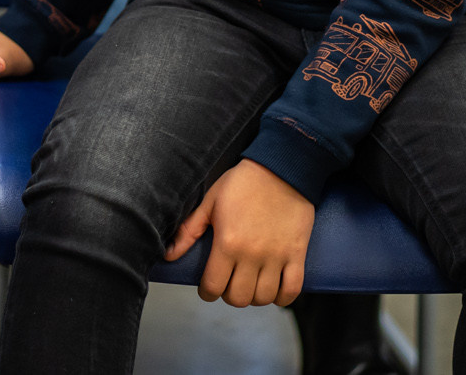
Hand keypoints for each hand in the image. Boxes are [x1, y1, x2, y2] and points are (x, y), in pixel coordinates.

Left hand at [166, 160, 315, 307]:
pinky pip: (292, 290)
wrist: (281, 168)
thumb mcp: (210, 202)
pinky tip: (274, 290)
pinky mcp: (296, 254)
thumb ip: (189, 231)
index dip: (207, 292)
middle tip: (229, 283)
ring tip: (250, 284)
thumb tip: (168, 255)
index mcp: (227, 243)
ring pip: (263, 297)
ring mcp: (276, 257)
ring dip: (254, 296)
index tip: (208, 288)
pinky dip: (283, 297)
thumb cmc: (242, 183)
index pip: (213, 287)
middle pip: (238, 298)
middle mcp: (251, 255)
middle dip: (229, 295)